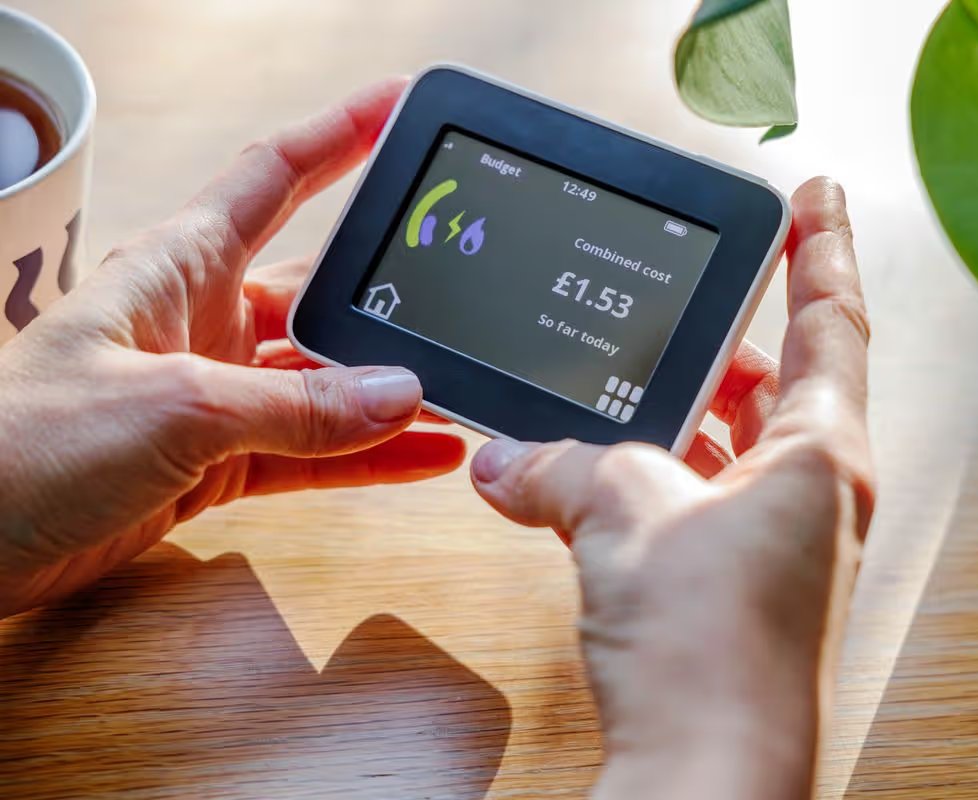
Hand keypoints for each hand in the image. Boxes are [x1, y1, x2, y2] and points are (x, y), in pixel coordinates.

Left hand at [0, 81, 465, 617]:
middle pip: (319, 293)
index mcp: (178, 268)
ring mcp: (214, 395)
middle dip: (389, 297)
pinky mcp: (215, 460)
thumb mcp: (174, 408)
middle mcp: (202, 322)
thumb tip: (397, 393)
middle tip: (463, 299)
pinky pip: (312, 450)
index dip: (338, 135)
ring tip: (465, 396)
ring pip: (325, 384)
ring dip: (390, 393)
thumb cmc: (22, 446)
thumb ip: (295, 406)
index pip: (273, 177)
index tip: (399, 107)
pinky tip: (424, 454)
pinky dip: (367, 455)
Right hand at [471, 178, 872, 799]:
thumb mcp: (626, 516)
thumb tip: (511, 460)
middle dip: (727, 339)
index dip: (823, 246)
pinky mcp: (734, 590)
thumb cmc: (715, 652)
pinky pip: (694, 504)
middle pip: (778, 383)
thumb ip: (564, 466)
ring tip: (622, 382)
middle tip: (688, 297)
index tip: (817, 193)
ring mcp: (777, 546)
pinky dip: (651, 479)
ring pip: (727, 448)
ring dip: (677, 415)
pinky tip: (594, 476)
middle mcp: (814, 497)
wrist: (711, 774)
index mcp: (822, 455)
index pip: (833, 319)